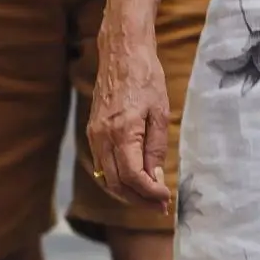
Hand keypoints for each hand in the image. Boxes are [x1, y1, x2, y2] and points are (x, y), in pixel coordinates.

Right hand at [86, 28, 173, 210]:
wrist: (122, 53)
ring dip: (127, 193)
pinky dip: (116, 179)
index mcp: (122, 132)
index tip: (166, 199)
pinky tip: (133, 181)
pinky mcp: (92, 132)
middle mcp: (102, 137)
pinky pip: (101, 165)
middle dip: (139, 199)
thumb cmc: (146, 78)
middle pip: (116, 183)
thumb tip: (155, 179)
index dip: (149, 193)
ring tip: (149, 198)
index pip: (132, 176)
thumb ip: (156, 148)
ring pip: (106, 178)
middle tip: (160, 206)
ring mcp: (94, 135)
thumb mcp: (160, 113)